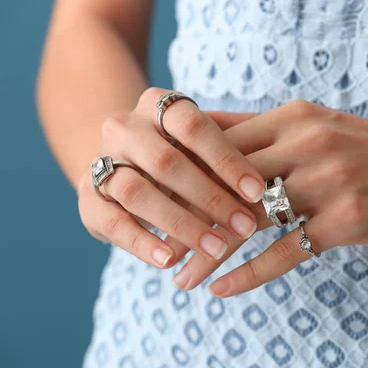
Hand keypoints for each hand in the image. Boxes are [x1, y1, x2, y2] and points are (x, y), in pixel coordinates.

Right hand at [77, 88, 265, 268]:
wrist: (123, 163)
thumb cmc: (181, 153)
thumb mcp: (204, 144)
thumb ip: (236, 148)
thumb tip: (279, 171)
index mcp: (158, 106)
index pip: (194, 125)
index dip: (226, 158)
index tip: (257, 191)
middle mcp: (125, 127)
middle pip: (165, 161)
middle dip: (209, 198)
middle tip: (246, 228)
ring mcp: (101, 162)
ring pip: (136, 191)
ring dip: (179, 224)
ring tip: (216, 249)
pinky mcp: (88, 199)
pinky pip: (111, 221)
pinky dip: (141, 243)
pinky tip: (169, 261)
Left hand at [171, 100, 367, 296]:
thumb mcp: (318, 125)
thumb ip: (265, 129)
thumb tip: (206, 129)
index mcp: (293, 117)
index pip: (219, 142)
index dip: (182, 173)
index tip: (155, 201)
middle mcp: (306, 142)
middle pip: (225, 181)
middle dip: (185, 214)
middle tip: (156, 244)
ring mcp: (328, 180)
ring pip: (248, 219)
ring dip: (208, 252)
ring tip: (181, 278)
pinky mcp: (348, 219)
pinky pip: (286, 250)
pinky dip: (249, 273)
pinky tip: (222, 289)